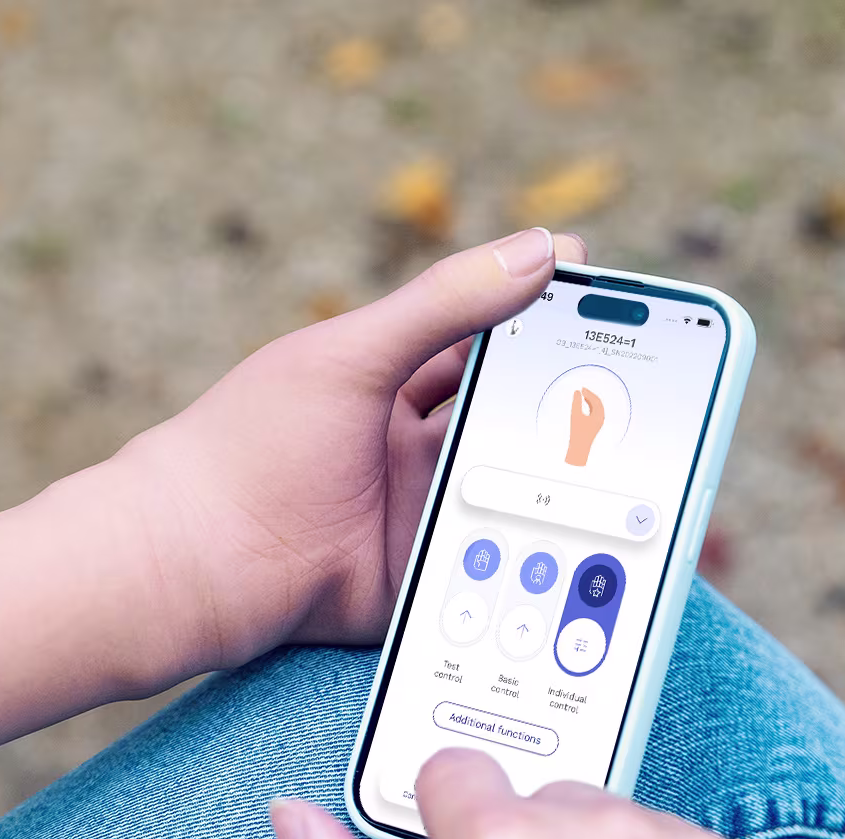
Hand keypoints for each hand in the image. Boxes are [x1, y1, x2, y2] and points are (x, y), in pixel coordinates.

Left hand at [0, 229, 584, 766]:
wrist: (188, 565)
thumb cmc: (249, 444)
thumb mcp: (349, 356)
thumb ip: (445, 305)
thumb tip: (544, 248)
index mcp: (391, 378)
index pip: (492, 343)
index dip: (554, 328)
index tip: (626, 315)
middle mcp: (410, 447)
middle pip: (514, 426)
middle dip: (576, 419)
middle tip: (656, 409)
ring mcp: (414, 516)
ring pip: (511, 502)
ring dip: (562, 498)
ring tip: (642, 486)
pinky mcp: (414, 584)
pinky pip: (487, 574)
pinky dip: (530, 568)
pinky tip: (585, 561)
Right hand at [564, 386, 604, 465]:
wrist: (579, 448)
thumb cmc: (577, 433)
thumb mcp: (575, 415)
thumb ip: (576, 402)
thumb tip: (577, 391)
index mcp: (599, 416)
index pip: (596, 401)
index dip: (589, 393)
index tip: (582, 388)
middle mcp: (601, 419)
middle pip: (598, 403)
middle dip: (591, 395)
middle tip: (583, 389)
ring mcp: (598, 422)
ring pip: (596, 408)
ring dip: (590, 400)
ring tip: (583, 394)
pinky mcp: (594, 425)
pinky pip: (594, 412)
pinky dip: (590, 406)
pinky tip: (584, 403)